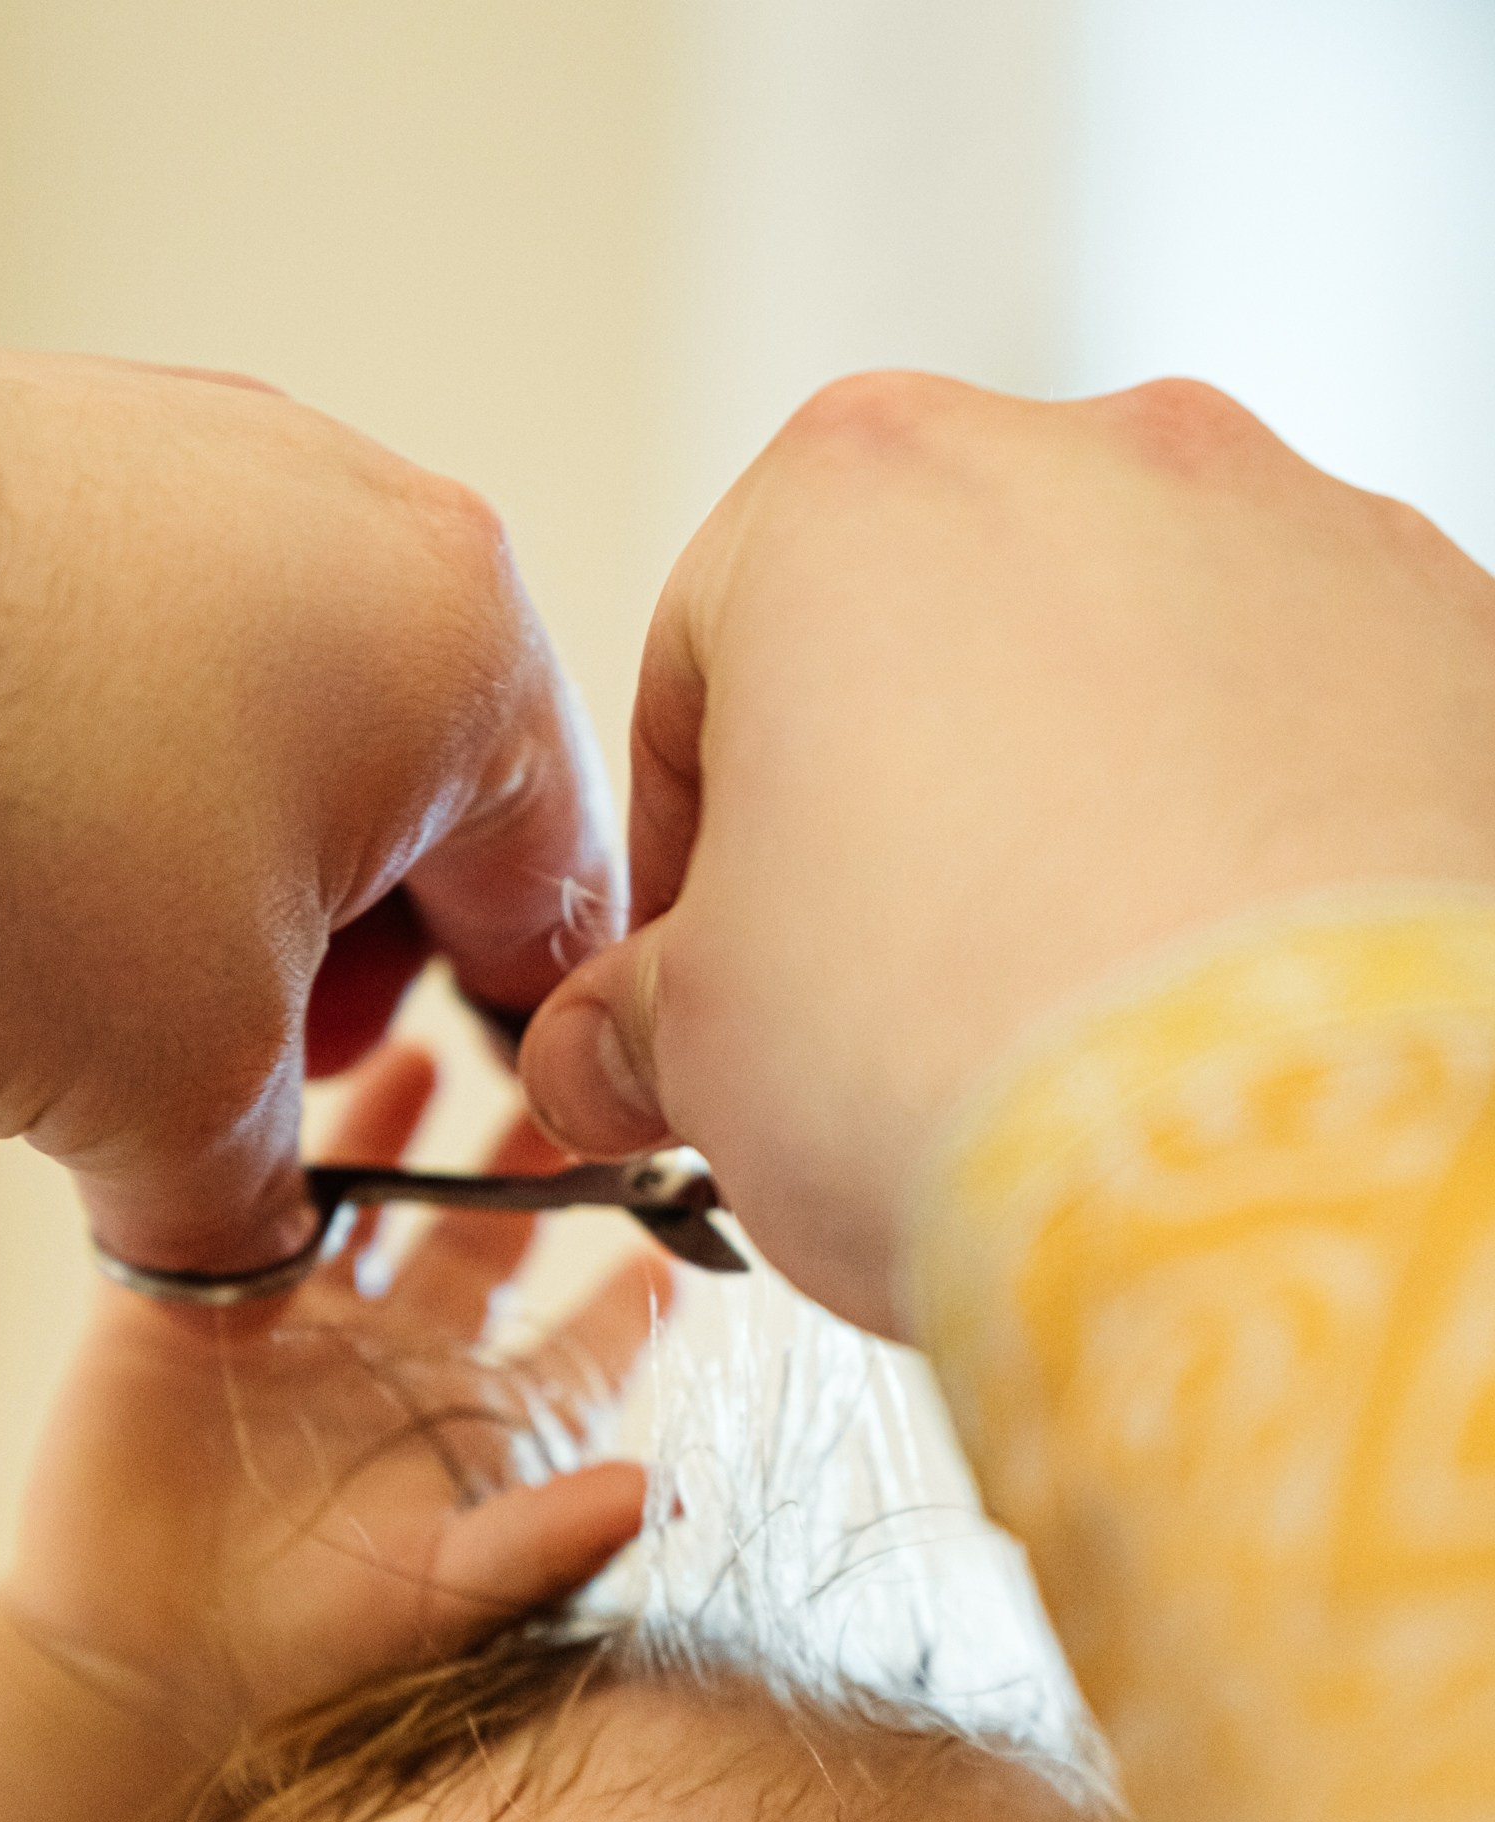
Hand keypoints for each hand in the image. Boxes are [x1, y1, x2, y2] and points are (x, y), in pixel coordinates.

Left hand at [0, 319, 618, 1272]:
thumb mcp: (172, 1093)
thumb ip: (254, 1205)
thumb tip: (245, 1251)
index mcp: (468, 652)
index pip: (553, 906)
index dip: (510, 1065)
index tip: (454, 1141)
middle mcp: (355, 508)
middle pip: (412, 807)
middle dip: (337, 973)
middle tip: (230, 1075)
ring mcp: (184, 452)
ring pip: (266, 725)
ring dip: (214, 885)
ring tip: (88, 976)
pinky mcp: (33, 437)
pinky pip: (125, 648)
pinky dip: (97, 776)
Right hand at [1, 1044, 669, 1750]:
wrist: (147, 1664)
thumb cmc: (317, 1648)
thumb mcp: (450, 1593)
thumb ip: (548, 1540)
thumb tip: (656, 1489)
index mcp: (480, 1420)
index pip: (584, 1331)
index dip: (637, 1277)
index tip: (693, 1206)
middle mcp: (403, 1356)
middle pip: (487, 1225)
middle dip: (532, 1149)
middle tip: (575, 1070)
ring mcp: (300, 1322)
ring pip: (368, 1188)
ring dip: (405, 1113)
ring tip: (440, 1044)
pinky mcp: (196, 1299)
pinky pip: (238, 1192)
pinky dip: (264, 1133)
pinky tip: (288, 1068)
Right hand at [519, 374, 1494, 1327]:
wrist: (1273, 1169)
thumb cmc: (964, 1062)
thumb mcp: (705, 1049)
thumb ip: (630, 1015)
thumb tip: (606, 1051)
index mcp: (854, 496)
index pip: (710, 650)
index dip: (689, 830)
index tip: (699, 953)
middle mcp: (1095, 458)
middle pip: (941, 631)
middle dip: (901, 797)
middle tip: (887, 985)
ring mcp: (1305, 537)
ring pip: (1144, 664)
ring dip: (1092, 801)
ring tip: (1078, 1000)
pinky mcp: (1463, 651)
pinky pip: (1318, 730)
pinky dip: (1265, 834)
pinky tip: (1227, 987)